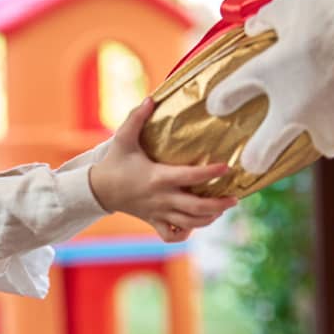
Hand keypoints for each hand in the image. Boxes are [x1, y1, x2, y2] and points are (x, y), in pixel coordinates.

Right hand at [89, 99, 236, 242]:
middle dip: (219, 204)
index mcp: (158, 177)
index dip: (210, 172)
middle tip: (235, 197)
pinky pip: (172, 235)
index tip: (226, 167)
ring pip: (190, 223)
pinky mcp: (154, 221)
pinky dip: (185, 233)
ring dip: (209, 219)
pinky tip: (194, 224)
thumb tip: (152, 98)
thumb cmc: (114, 163)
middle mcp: (162, 198)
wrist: (98, 190)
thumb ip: (137, 117)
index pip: (190, 176)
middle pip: (197, 207)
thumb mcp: (123, 138)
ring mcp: (159, 212)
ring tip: (222, 209)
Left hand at [206, 0, 333, 173]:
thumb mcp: (289, 1)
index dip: (221, 100)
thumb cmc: (332, 5)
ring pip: (324, 145)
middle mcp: (296, 111)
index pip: (228, 97)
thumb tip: (254, 26)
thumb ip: (269, 18)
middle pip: (261, 155)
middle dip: (258, 155)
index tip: (220, 103)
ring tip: (331, 112)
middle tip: (259, 152)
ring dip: (322, 132)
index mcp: (269, 75)